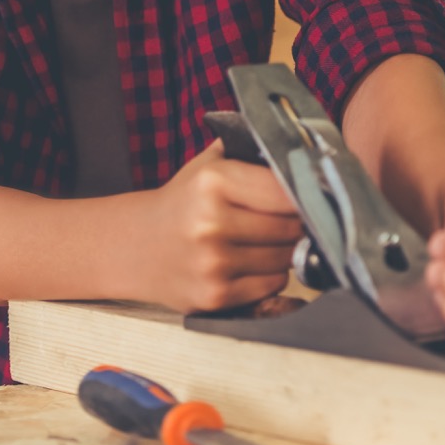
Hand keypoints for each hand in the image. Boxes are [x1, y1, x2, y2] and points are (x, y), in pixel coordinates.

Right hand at [140, 141, 303, 313]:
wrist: (138, 246)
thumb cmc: (183, 203)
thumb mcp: (208, 165)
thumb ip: (249, 150)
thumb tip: (299, 148)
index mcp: (212, 183)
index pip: (286, 190)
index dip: (302, 193)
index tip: (306, 194)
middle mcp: (210, 223)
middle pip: (290, 226)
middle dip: (295, 223)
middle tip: (283, 218)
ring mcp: (212, 263)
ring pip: (285, 257)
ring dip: (284, 250)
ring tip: (261, 240)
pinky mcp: (215, 296)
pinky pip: (272, 284)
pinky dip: (270, 274)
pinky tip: (249, 262)